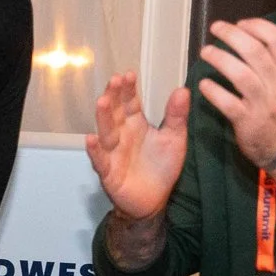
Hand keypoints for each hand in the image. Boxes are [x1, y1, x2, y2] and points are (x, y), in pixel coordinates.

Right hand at [86, 73, 189, 220]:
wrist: (154, 200)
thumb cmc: (161, 167)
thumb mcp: (174, 139)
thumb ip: (176, 115)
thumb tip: (183, 89)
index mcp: (135, 124)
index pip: (130, 102)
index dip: (128, 89)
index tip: (128, 74)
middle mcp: (121, 135)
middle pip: (115, 113)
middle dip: (114, 97)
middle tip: (114, 81)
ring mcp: (112, 153)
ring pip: (105, 132)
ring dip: (103, 117)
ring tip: (103, 102)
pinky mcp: (108, 173)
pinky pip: (100, 160)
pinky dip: (95, 151)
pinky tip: (91, 139)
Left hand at [195, 19, 275, 171]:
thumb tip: (257, 36)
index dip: (257, 26)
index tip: (240, 23)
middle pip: (255, 51)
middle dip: (232, 35)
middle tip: (215, 29)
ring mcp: (263, 103)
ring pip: (240, 73)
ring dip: (219, 58)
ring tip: (205, 52)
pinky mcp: (248, 121)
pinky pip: (228, 102)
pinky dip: (213, 91)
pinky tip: (203, 84)